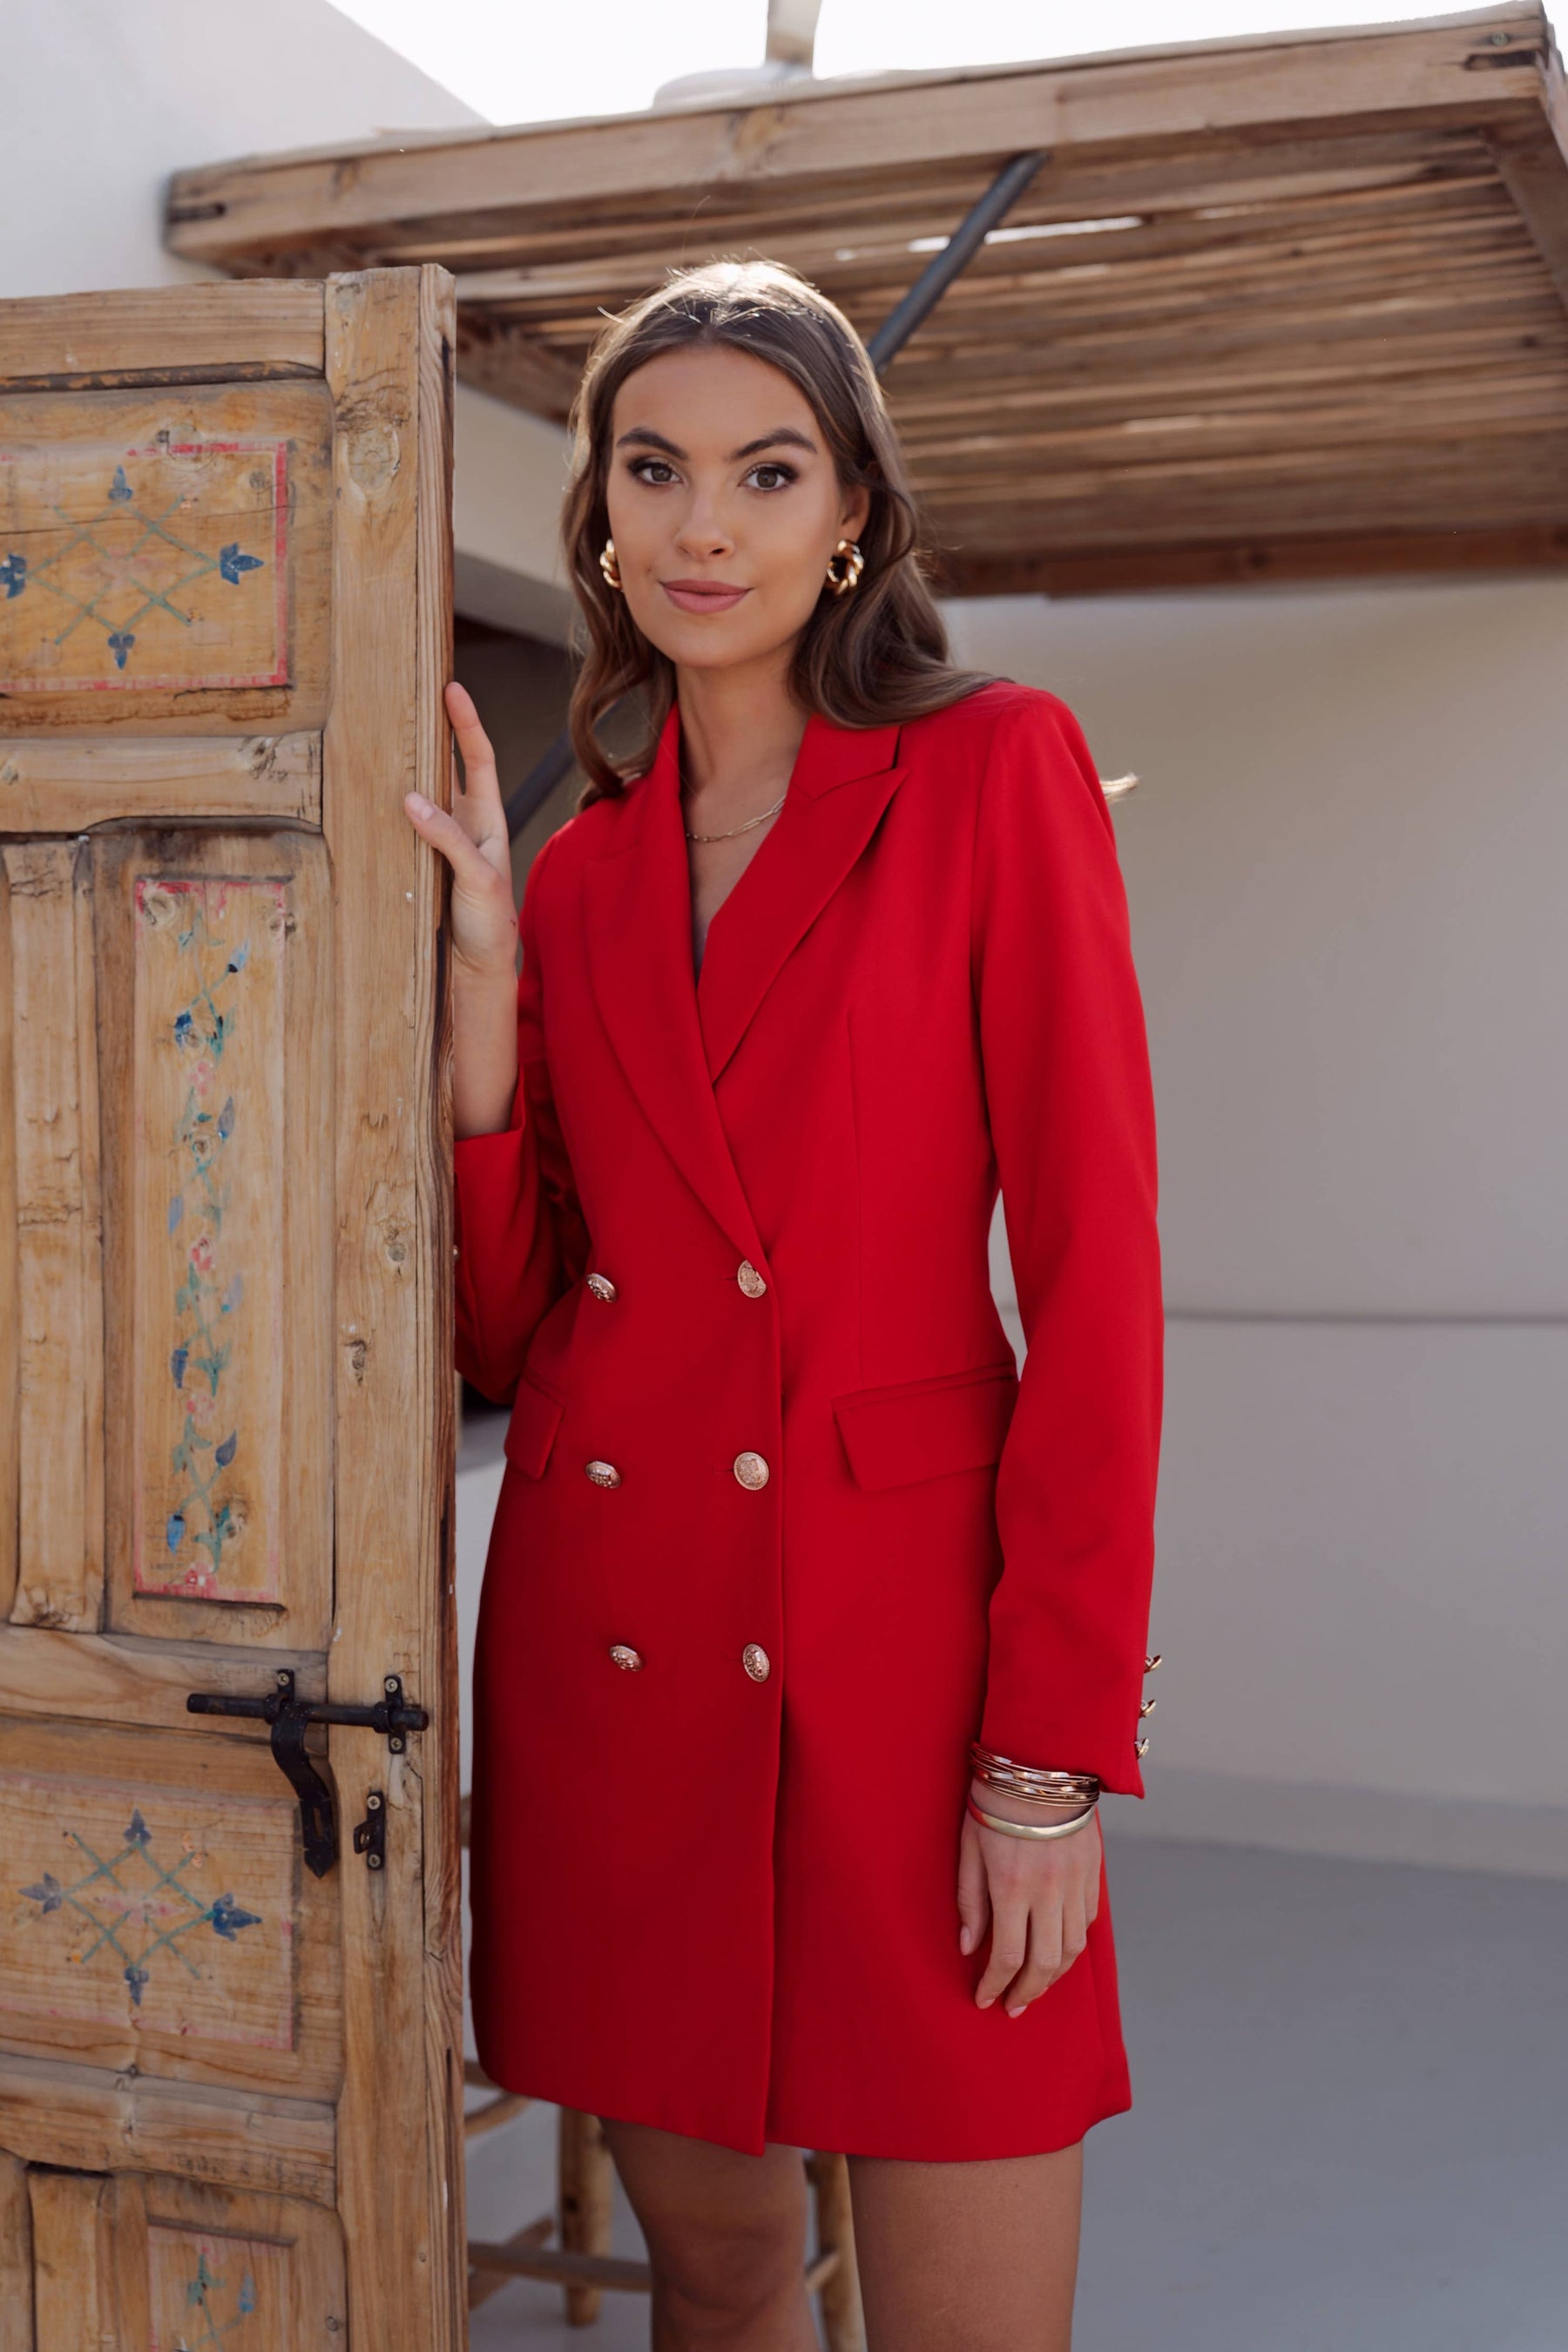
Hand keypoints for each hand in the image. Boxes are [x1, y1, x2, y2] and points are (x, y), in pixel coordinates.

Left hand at [404, 681, 522, 1137]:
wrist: (480, 962)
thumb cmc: (458, 913)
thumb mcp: (441, 868)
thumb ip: (430, 833)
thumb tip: (402, 797)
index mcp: (477, 818)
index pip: (474, 759)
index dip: (465, 723)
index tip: (450, 685)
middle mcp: (483, 825)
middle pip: (476, 763)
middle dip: (464, 723)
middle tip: (445, 682)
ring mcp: (484, 849)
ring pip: (466, 793)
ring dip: (451, 755)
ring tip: (435, 713)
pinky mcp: (480, 879)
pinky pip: (455, 844)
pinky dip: (434, 822)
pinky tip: (411, 801)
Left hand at [957, 1783, 1100, 2018]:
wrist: (1041, 1765)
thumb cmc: (994, 1802)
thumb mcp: (969, 1848)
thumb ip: (970, 1900)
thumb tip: (969, 1947)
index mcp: (1011, 1887)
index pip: (1007, 1957)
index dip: (995, 1985)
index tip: (984, 1999)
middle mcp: (1048, 1892)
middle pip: (1044, 1964)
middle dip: (1026, 1993)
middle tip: (1012, 2007)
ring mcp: (1075, 1885)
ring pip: (1072, 1950)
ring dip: (1052, 1977)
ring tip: (1034, 1988)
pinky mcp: (1093, 1875)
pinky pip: (1087, 1923)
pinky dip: (1073, 1946)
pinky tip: (1057, 1952)